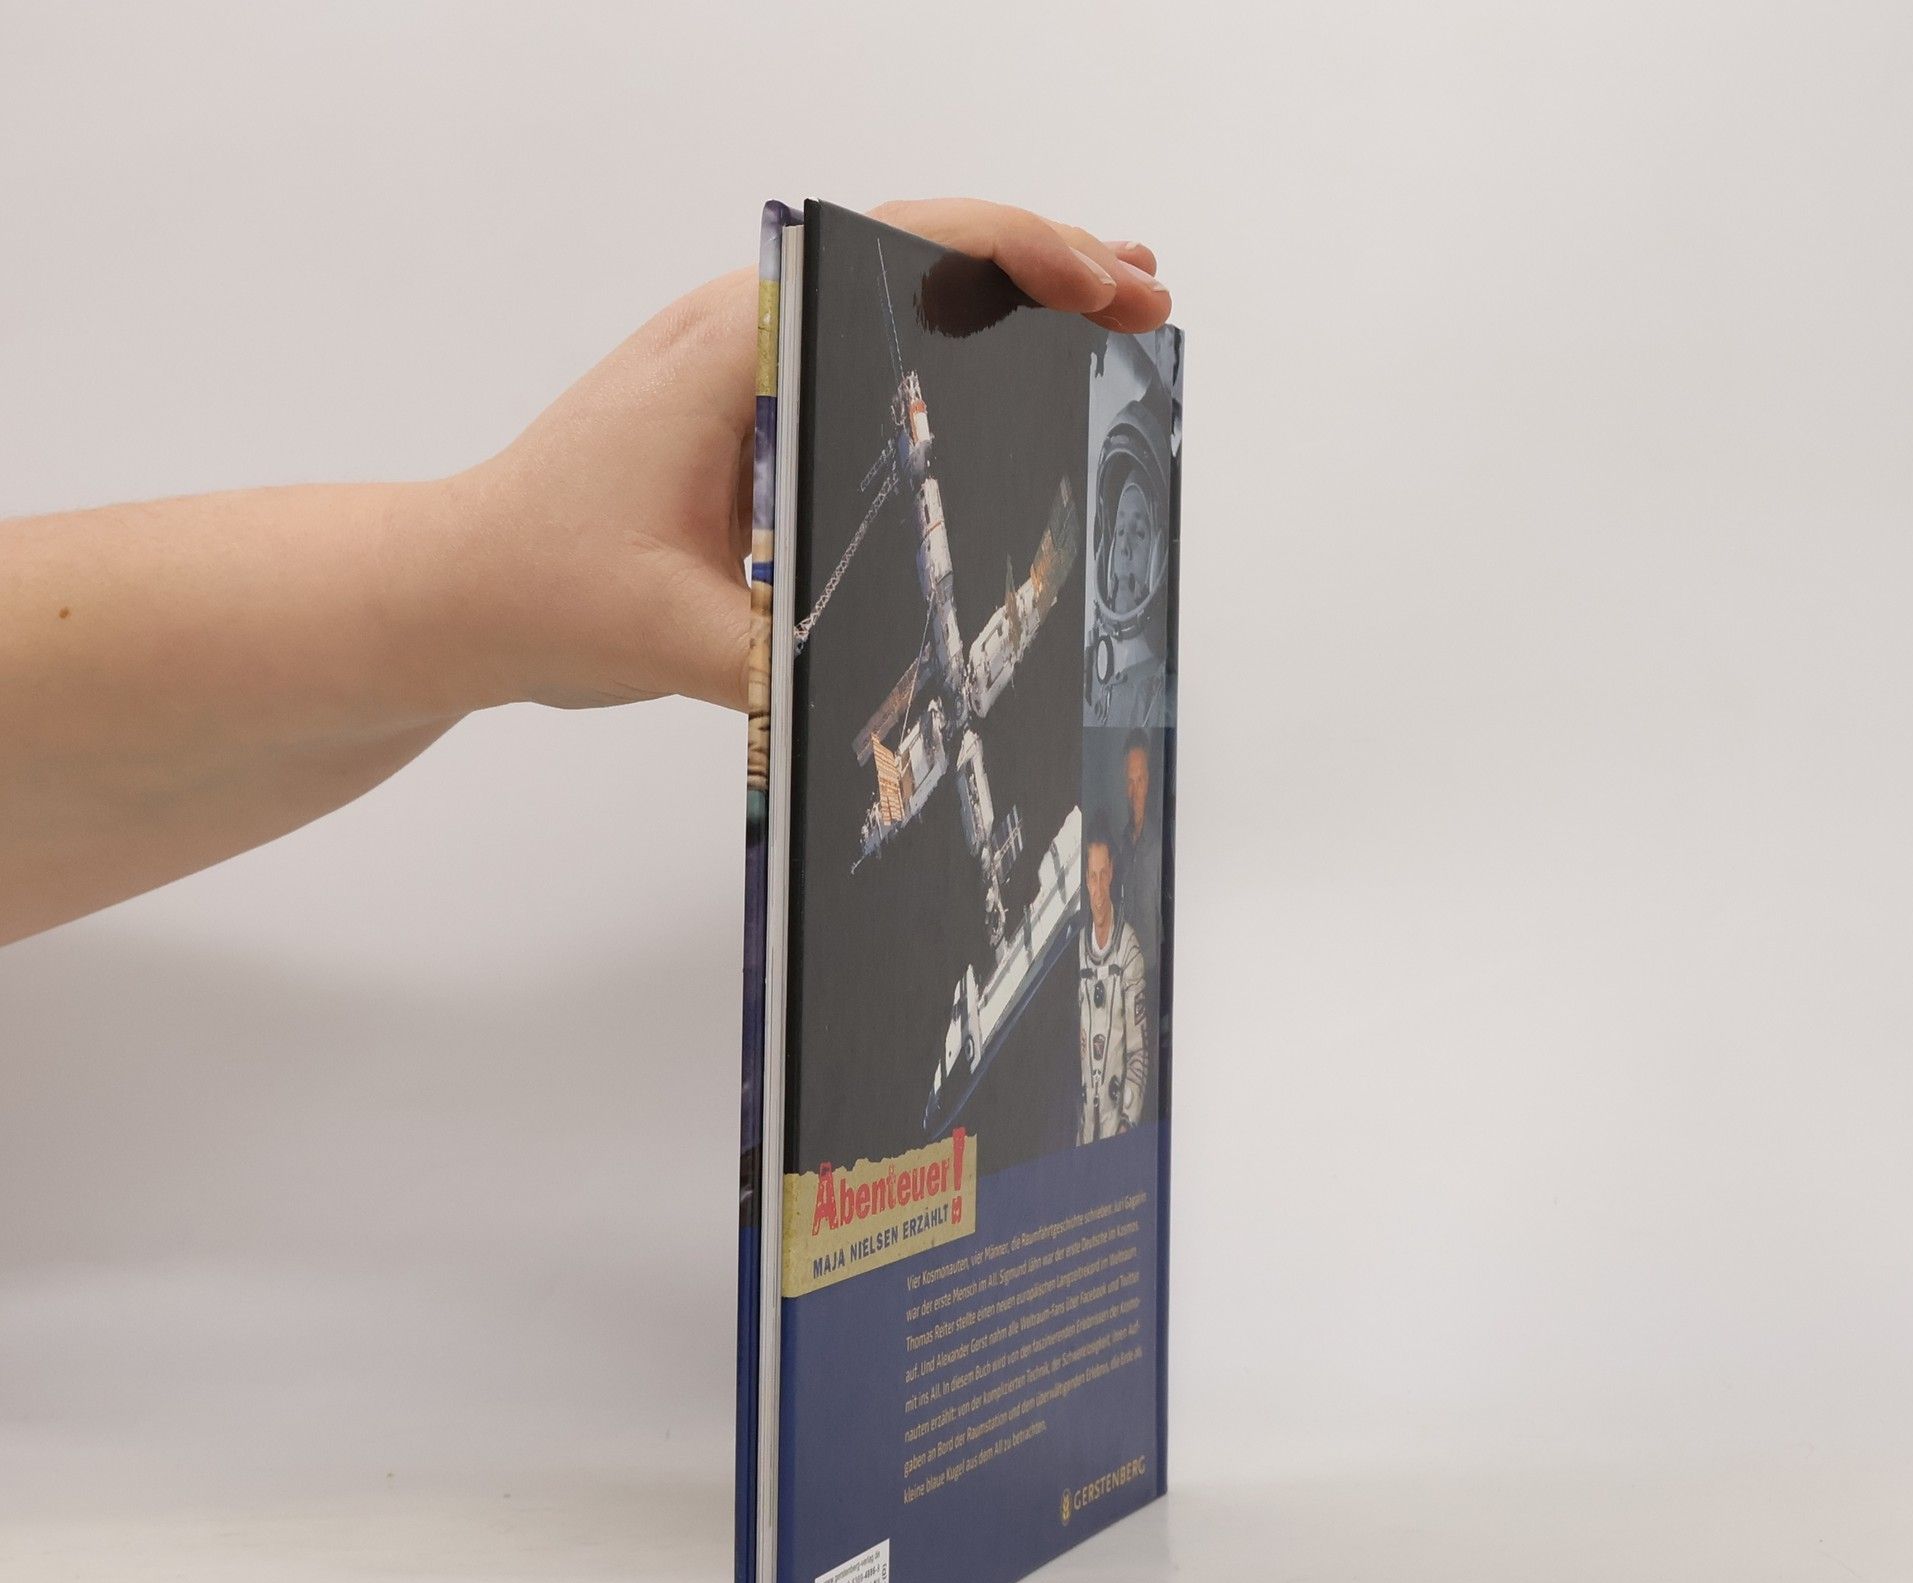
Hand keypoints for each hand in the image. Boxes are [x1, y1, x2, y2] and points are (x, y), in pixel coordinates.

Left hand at [449, 200, 1171, 714]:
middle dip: (1045, 267)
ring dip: (1003, 304)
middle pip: (919, 254)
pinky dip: (946, 358)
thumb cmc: (540, 585)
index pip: (904, 248)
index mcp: (736, 344)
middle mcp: (745, 332)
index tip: (1103, 287)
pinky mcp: (745, 416)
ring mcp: (745, 367)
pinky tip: (1001, 393)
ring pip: (897, 301)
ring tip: (1104, 315)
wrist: (455, 590)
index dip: (1023, 254)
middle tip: (1143, 300)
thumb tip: (908, 689)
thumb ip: (789, 658)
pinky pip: (865, 360)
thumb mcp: (675, 636)